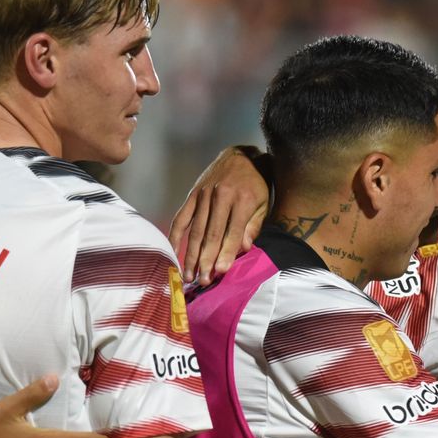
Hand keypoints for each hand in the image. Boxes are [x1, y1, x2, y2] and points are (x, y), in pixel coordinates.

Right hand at [169, 145, 270, 283]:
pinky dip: (176, 236)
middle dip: (206, 260)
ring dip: (191, 254)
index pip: (232, 232)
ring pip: (196, 230)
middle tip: (203, 281)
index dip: (226, 253)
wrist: (242, 156)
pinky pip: (181, 218)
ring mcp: (203, 195)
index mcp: (242, 200)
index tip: (220, 272)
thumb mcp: (263, 204)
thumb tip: (242, 249)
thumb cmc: (257, 185)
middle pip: (211, 234)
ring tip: (189, 275)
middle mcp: (220, 197)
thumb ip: (253, 226)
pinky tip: (173, 253)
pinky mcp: (192, 195)